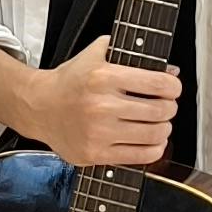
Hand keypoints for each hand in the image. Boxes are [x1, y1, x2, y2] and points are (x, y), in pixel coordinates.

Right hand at [0, 38, 181, 170]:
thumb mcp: (96, 54)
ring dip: (164, 129)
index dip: (173, 87)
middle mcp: (101, 106)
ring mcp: (98, 133)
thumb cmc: (70, 82)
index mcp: (103, 77)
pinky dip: (154, 149)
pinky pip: (140, 156)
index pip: (158, 84)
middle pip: (160, 111)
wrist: (39, 107)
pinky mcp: (95, 154)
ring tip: (158, 124)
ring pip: (154, 134)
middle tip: (165, 106)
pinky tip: (150, 141)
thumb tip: (170, 70)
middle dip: (169, 108)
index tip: (172, 89)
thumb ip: (132, 55)